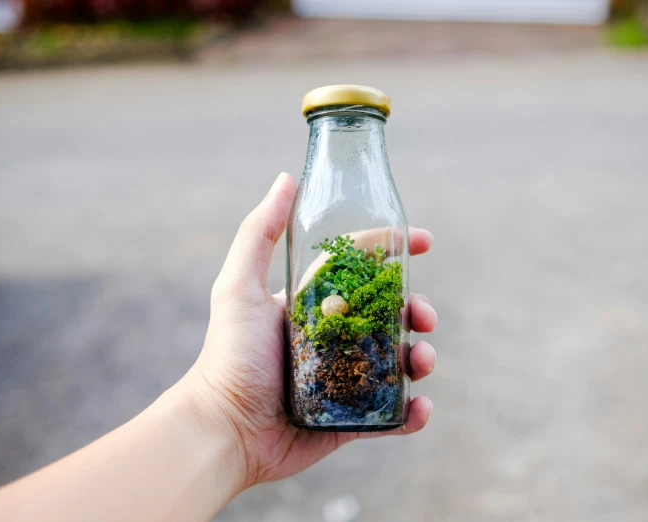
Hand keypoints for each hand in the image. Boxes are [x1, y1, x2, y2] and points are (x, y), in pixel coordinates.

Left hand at [179, 172, 436, 487]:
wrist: (223, 429)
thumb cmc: (228, 356)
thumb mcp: (238, 287)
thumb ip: (257, 233)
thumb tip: (285, 179)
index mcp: (312, 303)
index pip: (361, 268)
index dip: (393, 251)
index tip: (422, 241)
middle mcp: (332, 337)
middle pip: (390, 314)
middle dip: (417, 309)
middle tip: (424, 317)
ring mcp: (344, 378)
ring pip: (398, 361)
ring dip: (420, 356)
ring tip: (420, 361)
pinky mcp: (349, 419)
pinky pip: (392, 413)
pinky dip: (413, 411)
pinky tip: (418, 408)